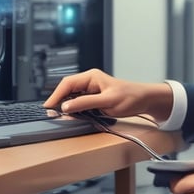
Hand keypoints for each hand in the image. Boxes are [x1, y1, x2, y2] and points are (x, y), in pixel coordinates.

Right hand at [43, 69, 173, 122]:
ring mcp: (91, 90)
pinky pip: (78, 103)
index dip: (56, 95)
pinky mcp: (93, 99)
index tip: (48, 106)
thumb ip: (86, 103)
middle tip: (50, 113)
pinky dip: (73, 109)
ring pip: (71, 97)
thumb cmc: (130, 97)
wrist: (144, 100)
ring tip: (58, 116)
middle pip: (67, 89)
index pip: (67, 83)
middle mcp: (89, 82)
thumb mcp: (107, 102)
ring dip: (65, 106)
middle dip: (58, 101)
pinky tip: (71, 116)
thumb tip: (66, 106)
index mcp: (91, 77)